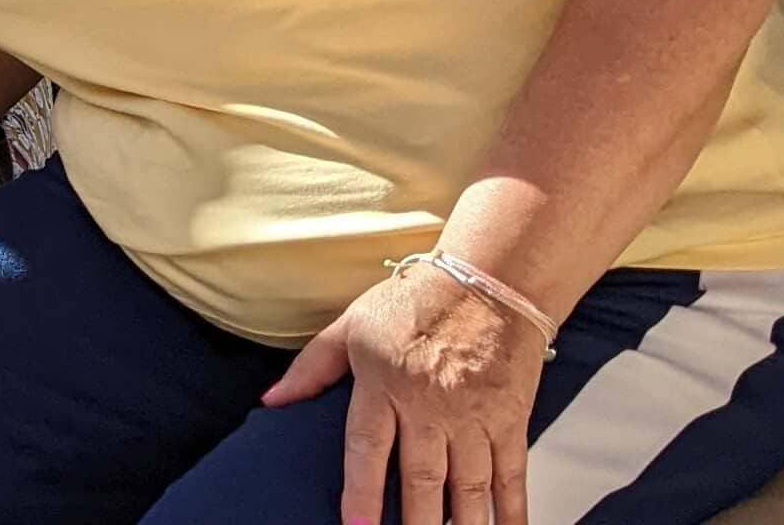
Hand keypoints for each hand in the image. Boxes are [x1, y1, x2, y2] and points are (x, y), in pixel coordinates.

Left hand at [263, 265, 544, 524]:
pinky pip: (511, 476)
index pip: (367, 446)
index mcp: (385, 381)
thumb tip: (272, 401)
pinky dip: (510, 512)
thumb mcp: (352, 325)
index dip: (361, 491)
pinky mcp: (509, 421)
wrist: (487, 282)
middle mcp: (429, 404)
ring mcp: (472, 415)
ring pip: (467, 487)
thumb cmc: (415, 302)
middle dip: (416, 524)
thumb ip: (312, 368)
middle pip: (422, 478)